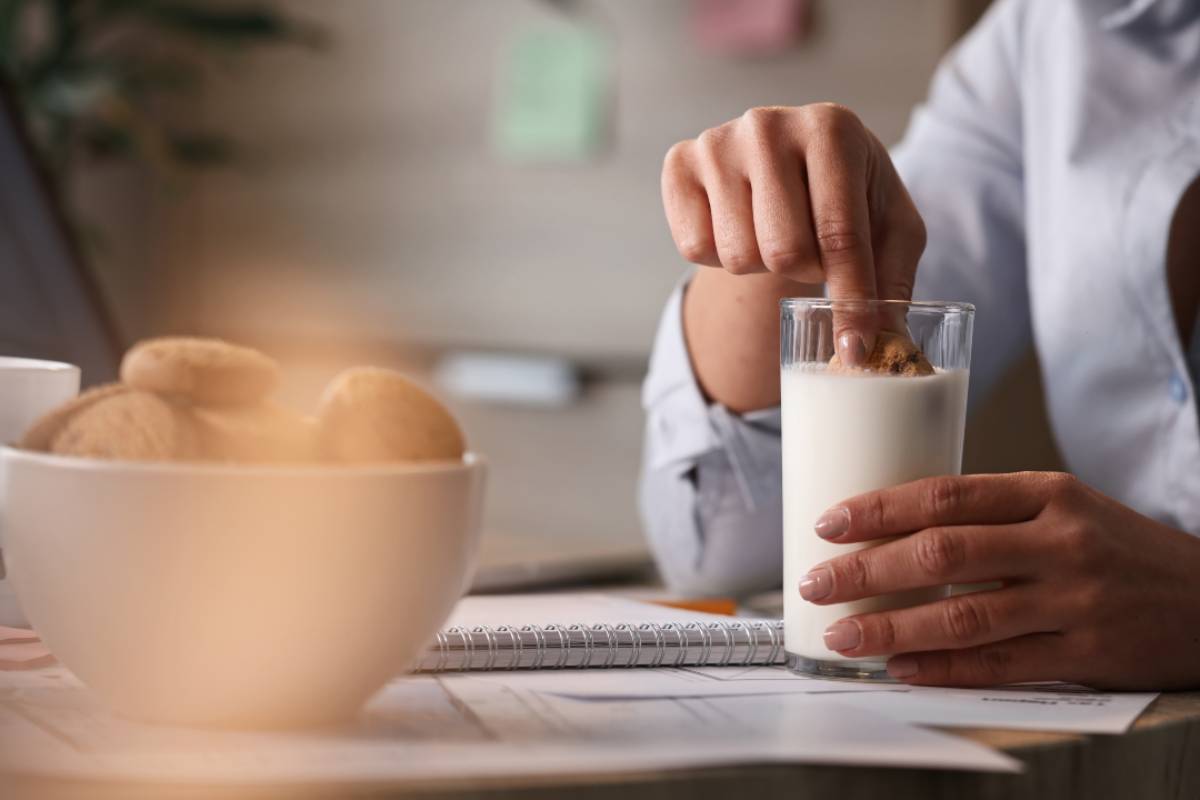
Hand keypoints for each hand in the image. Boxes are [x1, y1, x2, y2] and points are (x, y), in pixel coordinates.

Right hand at [661, 104, 925, 360]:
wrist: (793, 162)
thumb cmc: (850, 197)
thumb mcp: (890, 230)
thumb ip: (892, 284)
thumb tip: (885, 348)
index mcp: (832, 128)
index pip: (840, 234)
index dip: (849, 302)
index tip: (853, 352)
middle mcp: (769, 124)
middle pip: (783, 251)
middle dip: (804, 273)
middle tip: (812, 254)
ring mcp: (718, 141)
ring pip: (738, 255)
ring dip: (762, 265)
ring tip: (774, 234)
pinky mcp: (679, 162)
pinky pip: (694, 248)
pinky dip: (720, 256)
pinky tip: (739, 227)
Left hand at [800, 472, 1199, 688]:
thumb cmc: (1118, 548)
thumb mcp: (1064, 509)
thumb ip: (993, 515)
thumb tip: (896, 531)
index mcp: (1048, 493)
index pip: (945, 494)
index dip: (878, 509)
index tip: (828, 523)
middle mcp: (1060, 542)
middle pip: (942, 553)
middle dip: (866, 569)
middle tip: (815, 581)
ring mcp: (1074, 601)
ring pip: (962, 616)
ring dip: (891, 627)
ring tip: (843, 633)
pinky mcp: (1087, 655)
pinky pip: (998, 665)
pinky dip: (942, 669)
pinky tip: (900, 668)